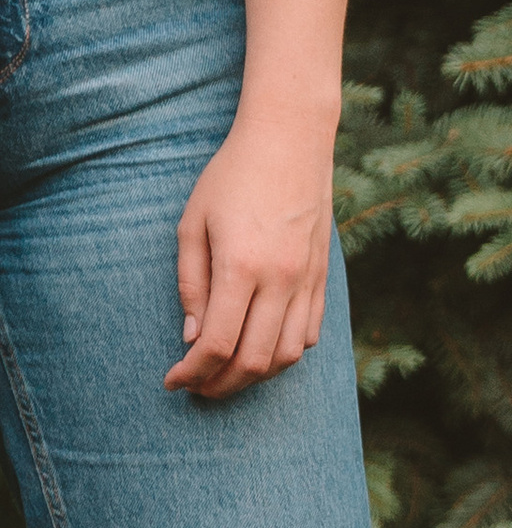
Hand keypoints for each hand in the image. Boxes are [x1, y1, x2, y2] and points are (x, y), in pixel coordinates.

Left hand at [164, 109, 337, 399]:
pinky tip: (260, 347)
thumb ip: (190, 284)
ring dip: (254, 376)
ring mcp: (307, 280)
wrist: (290, 140)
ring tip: (227, 373)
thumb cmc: (231, 176)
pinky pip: (309, 334)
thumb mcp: (192, 224)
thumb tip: (190, 337)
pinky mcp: (322, 277)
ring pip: (287, 356)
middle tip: (196, 387)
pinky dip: (284, 354)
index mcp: (241, 266)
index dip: (191, 373)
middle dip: (220, 385)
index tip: (172, 380)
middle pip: (254, 361)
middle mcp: (280, 280)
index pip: (216, 344)